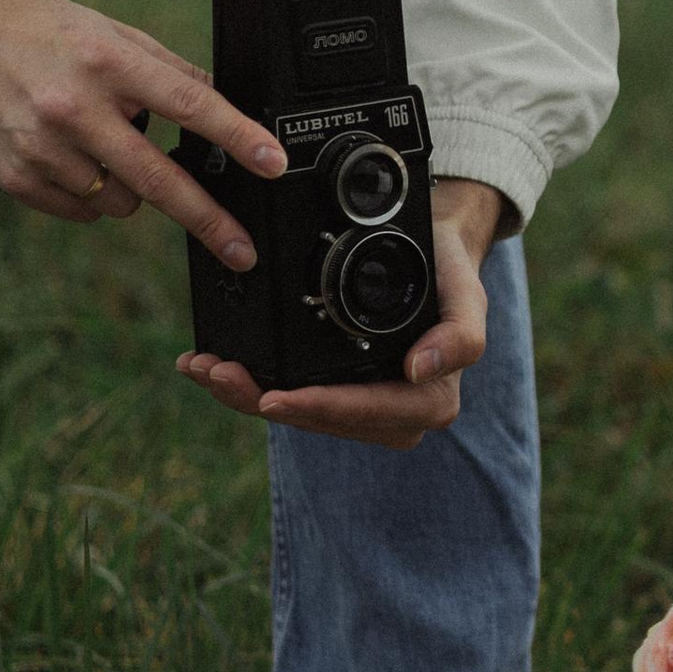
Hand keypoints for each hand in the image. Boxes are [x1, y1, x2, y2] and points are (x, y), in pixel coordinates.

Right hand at [0, 0, 284, 257]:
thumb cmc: (49, 33)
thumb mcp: (117, 35)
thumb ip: (171, 72)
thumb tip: (228, 106)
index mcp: (108, 63)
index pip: (188, 104)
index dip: (237, 136)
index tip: (272, 163)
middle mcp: (73, 107)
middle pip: (156, 177)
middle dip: (207, 220)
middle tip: (242, 249)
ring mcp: (41, 146)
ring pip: (119, 203)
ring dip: (136, 191)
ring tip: (109, 147)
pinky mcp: (17, 176)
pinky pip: (82, 212)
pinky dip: (94, 197)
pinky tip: (77, 159)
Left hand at [176, 176, 504, 450]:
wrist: (433, 251)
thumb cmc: (448, 270)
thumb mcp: (467, 293)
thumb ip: (463, 335)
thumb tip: (420, 370)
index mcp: (429, 400)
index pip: (367, 414)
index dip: (319, 407)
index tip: (274, 398)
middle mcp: (395, 413)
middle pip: (321, 420)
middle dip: (264, 401)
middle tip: (218, 373)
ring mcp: (362, 408)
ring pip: (298, 413)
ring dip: (245, 395)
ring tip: (204, 367)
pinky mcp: (335, 393)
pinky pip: (291, 397)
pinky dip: (248, 384)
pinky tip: (211, 366)